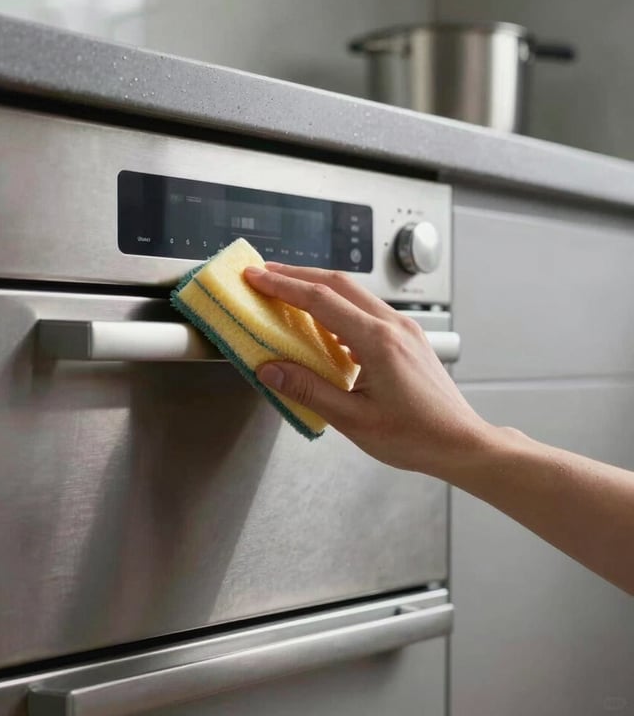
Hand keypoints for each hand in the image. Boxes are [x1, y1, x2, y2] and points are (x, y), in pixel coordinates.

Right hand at [243, 263, 491, 472]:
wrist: (460, 442)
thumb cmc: (415, 436)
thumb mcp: (353, 420)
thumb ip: (309, 391)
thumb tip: (271, 371)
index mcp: (378, 341)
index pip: (321, 300)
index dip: (283, 286)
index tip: (256, 278)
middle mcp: (393, 325)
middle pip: (338, 282)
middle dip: (297, 274)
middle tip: (264, 274)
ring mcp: (403, 328)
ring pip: (353, 292)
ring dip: (317, 286)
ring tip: (287, 291)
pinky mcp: (406, 336)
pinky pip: (366, 309)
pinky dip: (337, 305)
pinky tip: (323, 319)